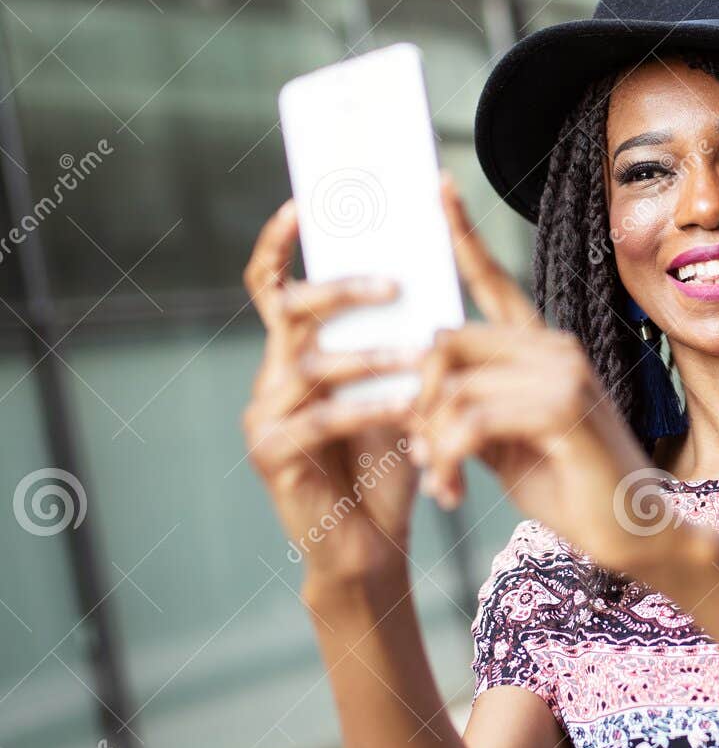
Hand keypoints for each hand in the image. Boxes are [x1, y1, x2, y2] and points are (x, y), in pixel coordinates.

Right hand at [240, 200, 421, 583]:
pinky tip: (407, 408)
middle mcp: (272, 379)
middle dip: (341, 290)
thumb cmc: (388, 463)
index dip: (278, 244)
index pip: (273, 288)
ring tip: (420, 355)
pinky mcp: (274, 455)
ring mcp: (266, 416)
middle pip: (290, 310)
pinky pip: (322, 418)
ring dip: (371, 356)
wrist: (372, 543)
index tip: (303, 204)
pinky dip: (370, 408)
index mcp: (295, 356)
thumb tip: (425, 276)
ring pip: (312, 364)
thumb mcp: (398, 391)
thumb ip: (398, 343)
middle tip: (394, 284)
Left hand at [409, 178, 693, 583]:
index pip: (494, 282)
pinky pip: (470, 418)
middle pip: (446, 341)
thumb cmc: (571, 488)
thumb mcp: (505, 444)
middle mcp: (554, 348)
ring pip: (451, 386)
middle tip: (415, 453)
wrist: (635, 531)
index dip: (463, 235)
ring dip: (429, 443)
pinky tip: (451, 492)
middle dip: (413, 401)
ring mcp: (562, 373)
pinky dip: (446, 459)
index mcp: (542, 349)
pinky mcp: (562, 408)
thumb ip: (466, 408)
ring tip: (437, 483)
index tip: (436, 186)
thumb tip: (416, 393)